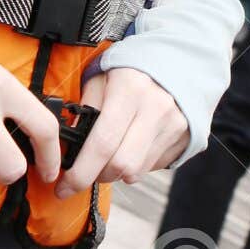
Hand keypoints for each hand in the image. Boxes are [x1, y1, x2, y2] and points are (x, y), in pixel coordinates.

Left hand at [54, 66, 188, 198]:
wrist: (177, 62)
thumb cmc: (129, 72)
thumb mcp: (101, 78)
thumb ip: (85, 109)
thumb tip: (69, 145)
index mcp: (130, 89)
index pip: (103, 143)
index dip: (80, 172)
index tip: (64, 187)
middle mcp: (156, 108)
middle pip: (122, 165)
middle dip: (97, 176)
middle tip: (86, 171)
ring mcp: (175, 125)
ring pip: (137, 172)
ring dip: (116, 173)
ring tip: (109, 155)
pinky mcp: (185, 138)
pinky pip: (152, 167)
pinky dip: (136, 165)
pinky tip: (131, 147)